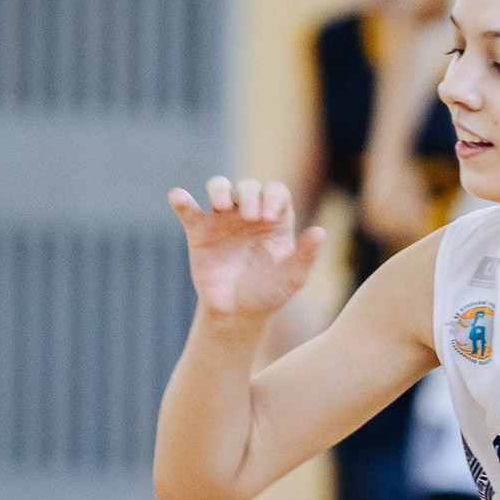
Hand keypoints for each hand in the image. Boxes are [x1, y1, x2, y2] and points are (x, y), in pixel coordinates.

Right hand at [167, 177, 326, 326]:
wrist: (237, 312)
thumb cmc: (269, 292)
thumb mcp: (293, 278)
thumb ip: (305, 255)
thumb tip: (321, 231)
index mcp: (275, 219)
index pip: (276, 192)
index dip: (273, 197)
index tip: (270, 216)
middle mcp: (249, 212)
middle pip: (248, 187)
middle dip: (250, 195)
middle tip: (251, 217)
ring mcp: (223, 219)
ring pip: (219, 187)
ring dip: (219, 189)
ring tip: (220, 205)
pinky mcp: (199, 230)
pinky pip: (189, 209)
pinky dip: (181, 200)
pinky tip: (178, 198)